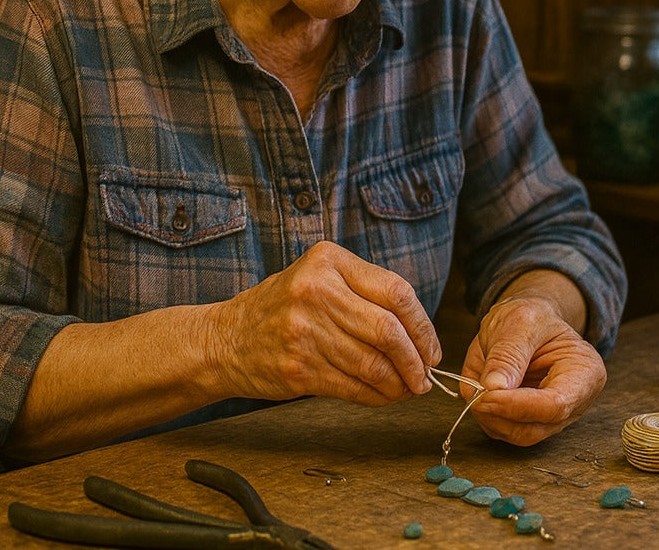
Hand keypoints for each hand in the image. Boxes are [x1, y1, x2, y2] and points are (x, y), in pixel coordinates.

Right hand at [211, 241, 440, 406]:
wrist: (227, 338)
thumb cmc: (284, 308)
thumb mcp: (320, 277)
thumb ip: (365, 294)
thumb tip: (421, 337)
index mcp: (329, 261)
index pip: (396, 291)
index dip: (423, 325)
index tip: (431, 348)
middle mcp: (316, 290)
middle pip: (388, 329)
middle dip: (416, 360)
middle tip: (424, 377)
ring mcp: (305, 330)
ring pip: (373, 363)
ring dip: (399, 384)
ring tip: (406, 389)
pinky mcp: (298, 368)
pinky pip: (353, 387)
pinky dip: (376, 397)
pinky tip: (383, 396)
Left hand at [461, 294, 605, 446]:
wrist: (528, 320)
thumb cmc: (531, 317)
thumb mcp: (518, 322)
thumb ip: (507, 355)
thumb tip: (493, 388)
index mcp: (585, 373)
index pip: (556, 405)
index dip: (517, 406)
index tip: (485, 395)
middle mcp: (575, 402)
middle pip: (536, 428)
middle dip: (499, 414)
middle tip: (474, 393)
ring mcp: (554, 417)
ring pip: (518, 435)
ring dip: (490, 416)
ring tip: (478, 384)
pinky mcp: (532, 422)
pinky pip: (506, 431)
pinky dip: (487, 415)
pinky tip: (482, 391)